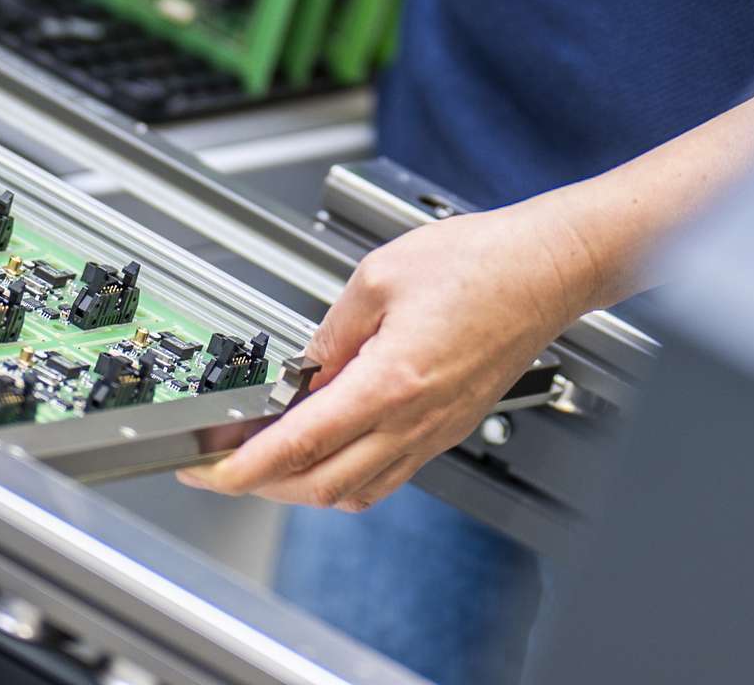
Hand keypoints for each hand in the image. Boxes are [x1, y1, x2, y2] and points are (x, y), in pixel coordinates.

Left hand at [178, 199, 602, 510]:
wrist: (545, 269)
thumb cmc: (480, 262)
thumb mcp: (379, 275)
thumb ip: (331, 330)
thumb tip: (301, 368)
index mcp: (391, 381)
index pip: (299, 445)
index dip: (243, 466)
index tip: (208, 468)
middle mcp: (414, 420)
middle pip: (321, 486)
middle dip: (261, 485)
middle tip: (223, 465)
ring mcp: (434, 432)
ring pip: (354, 491)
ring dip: (302, 486)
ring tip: (267, 460)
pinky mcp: (449, 428)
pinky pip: (386, 476)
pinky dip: (344, 477)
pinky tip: (327, 450)